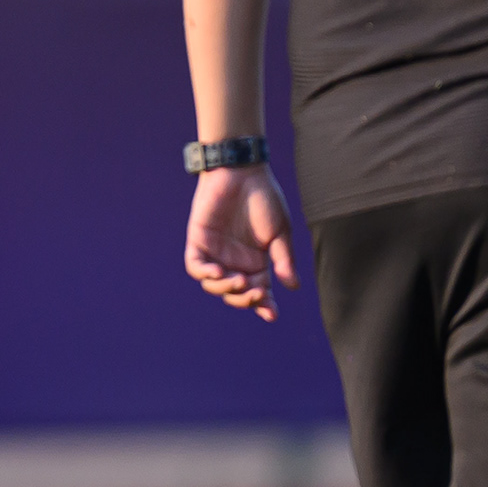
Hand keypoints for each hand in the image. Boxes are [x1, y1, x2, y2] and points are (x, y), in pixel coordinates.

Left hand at [184, 167, 300, 320]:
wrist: (242, 172)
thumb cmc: (264, 199)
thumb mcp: (280, 232)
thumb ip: (283, 259)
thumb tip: (292, 286)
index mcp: (257, 263)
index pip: (258, 292)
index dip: (264, 306)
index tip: (272, 314)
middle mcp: (235, 262)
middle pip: (235, 294)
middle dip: (245, 300)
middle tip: (256, 293)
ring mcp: (216, 253)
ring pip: (214, 285)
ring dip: (225, 289)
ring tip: (238, 281)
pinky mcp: (198, 241)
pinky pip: (195, 267)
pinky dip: (204, 274)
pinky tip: (217, 273)